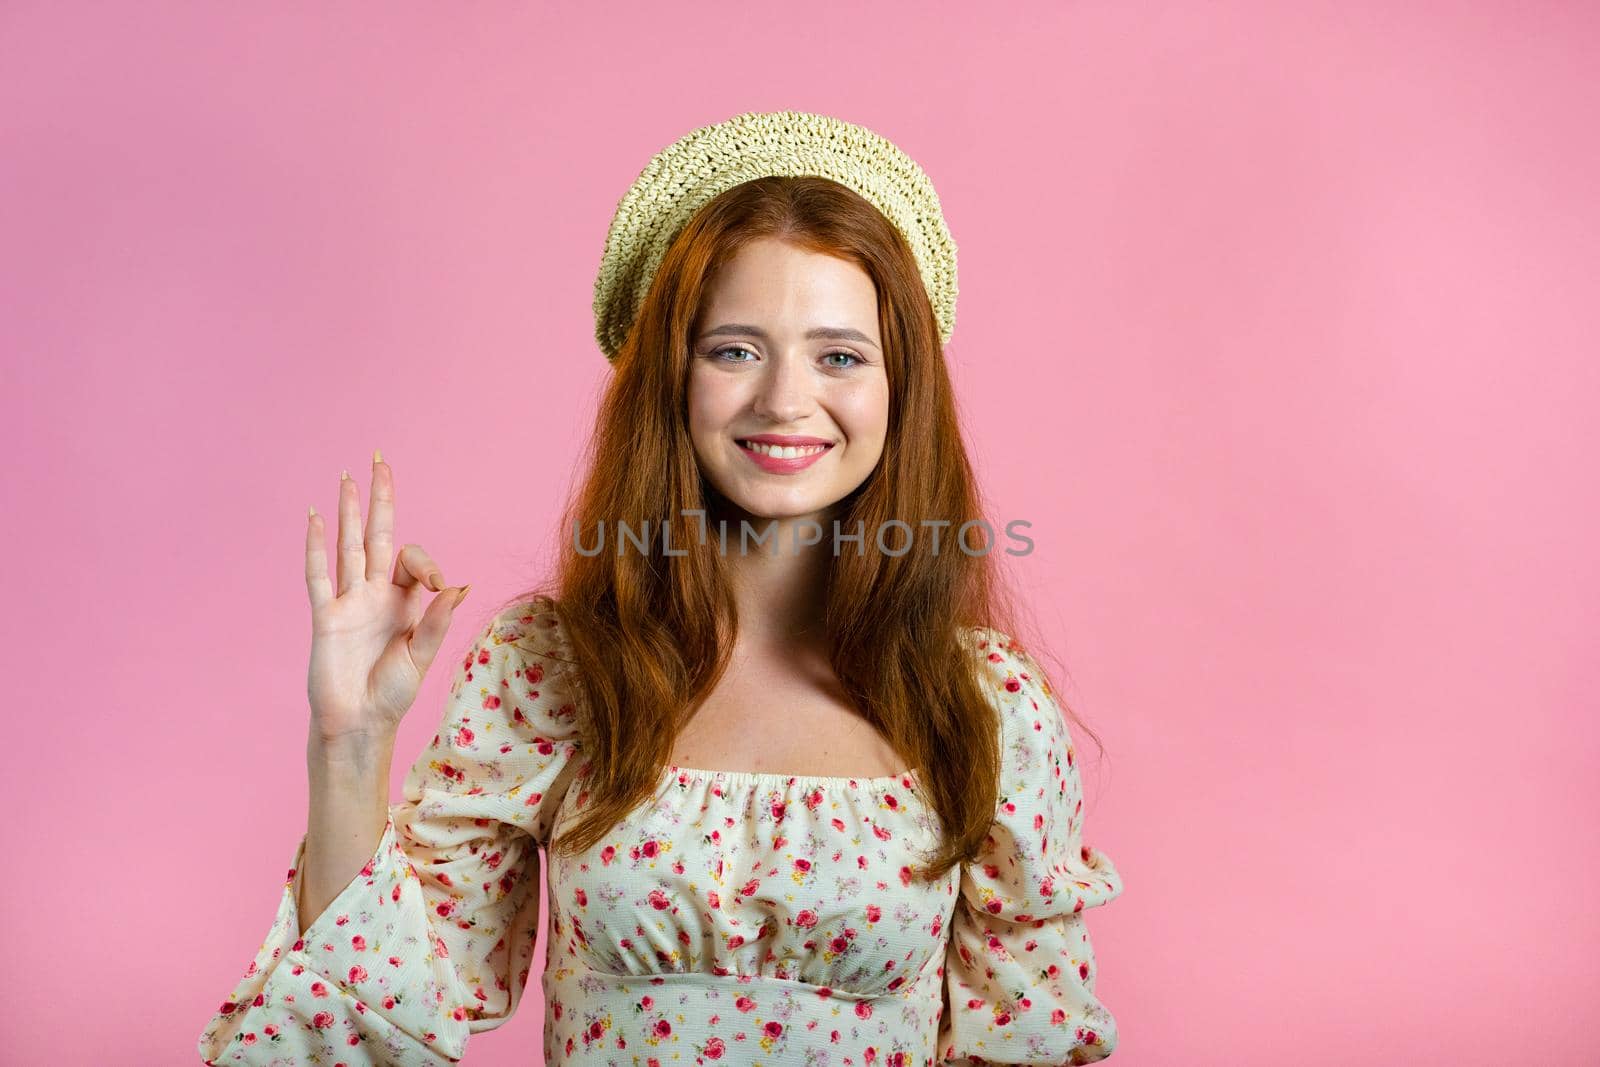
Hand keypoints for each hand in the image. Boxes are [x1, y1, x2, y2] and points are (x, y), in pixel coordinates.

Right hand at [303, 450, 468, 744]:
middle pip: (377, 535)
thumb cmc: (392, 694)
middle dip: (380, 499)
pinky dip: (317, 547)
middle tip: (380, 460)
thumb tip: (459, 584)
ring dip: (348, 512)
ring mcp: (348, 602)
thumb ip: (437, 620)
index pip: (411, 559)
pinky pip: (319, 575)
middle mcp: (375, 594)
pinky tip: (316, 518)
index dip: (425, 563)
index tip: (435, 584)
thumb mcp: (422, 656)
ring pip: (347, 546)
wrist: (359, 723)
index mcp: (403, 601)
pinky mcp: (325, 616)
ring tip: (347, 477)